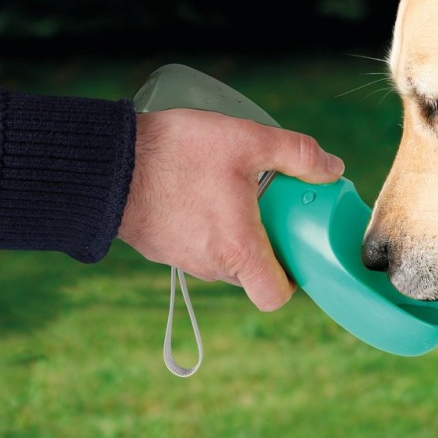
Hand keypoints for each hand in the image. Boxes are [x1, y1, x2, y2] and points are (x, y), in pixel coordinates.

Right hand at [118, 109, 343, 310]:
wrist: (104, 162)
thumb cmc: (176, 154)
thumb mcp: (248, 140)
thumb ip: (298, 154)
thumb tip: (332, 168)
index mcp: (238, 251)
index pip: (275, 297)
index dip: (292, 280)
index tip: (297, 247)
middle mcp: (211, 266)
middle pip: (253, 272)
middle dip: (267, 244)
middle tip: (272, 205)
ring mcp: (183, 259)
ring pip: (224, 257)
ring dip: (235, 231)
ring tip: (234, 188)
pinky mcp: (162, 246)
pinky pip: (197, 244)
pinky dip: (207, 225)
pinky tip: (203, 187)